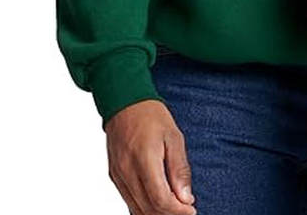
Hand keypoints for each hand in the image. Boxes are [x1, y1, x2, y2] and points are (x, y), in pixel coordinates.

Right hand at [104, 99, 196, 214]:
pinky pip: (129, 200)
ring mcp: (118, 176)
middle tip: (186, 210)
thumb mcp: (174, 137)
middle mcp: (127, 171)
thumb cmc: (151, 116)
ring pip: (136, 208)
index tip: (192, 210)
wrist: (124, 103)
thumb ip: (179, 169)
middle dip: (169, 214)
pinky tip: (158, 204)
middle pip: (148, 208)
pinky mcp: (114, 176)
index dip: (177, 210)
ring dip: (156, 213)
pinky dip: (144, 207)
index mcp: (144, 159)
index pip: (160, 198)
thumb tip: (186, 197)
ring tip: (175, 208)